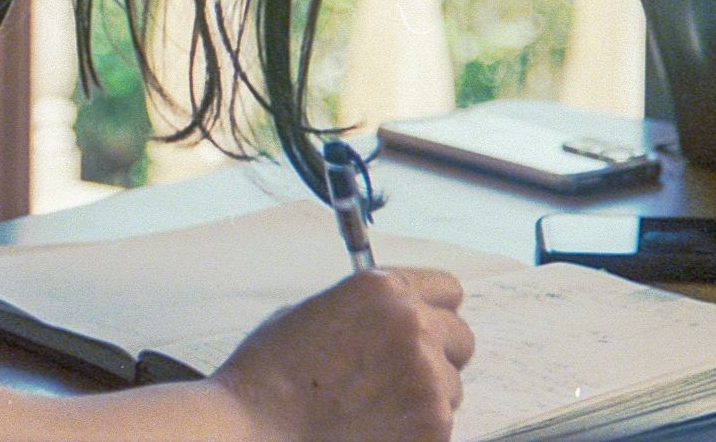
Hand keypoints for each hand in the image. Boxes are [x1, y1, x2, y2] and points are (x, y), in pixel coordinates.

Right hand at [211, 266, 474, 441]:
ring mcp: (427, 376)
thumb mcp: (312, 313)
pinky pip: (442, 424)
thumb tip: (388, 320)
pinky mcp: (433, 425)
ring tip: (375, 408)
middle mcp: (413, 325)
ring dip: (426, 396)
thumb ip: (365, 311)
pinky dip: (417, 429)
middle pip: (460, 337)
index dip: (434, 309)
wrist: (254, 429)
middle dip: (437, 354)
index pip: (447, 288)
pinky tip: (376, 427)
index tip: (427, 324)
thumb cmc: (268, 377)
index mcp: (383, 289)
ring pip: (452, 386)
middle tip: (401, 375)